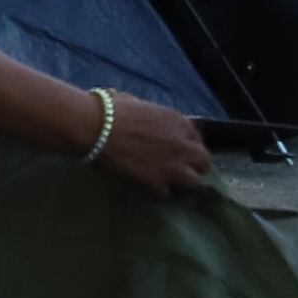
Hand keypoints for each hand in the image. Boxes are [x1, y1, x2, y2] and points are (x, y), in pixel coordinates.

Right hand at [88, 89, 213, 193]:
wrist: (93, 128)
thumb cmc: (108, 109)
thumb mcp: (136, 102)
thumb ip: (150, 114)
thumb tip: (143, 117)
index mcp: (178, 122)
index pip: (196, 137)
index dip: (185, 142)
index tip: (174, 146)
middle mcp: (183, 146)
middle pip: (204, 162)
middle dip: (193, 164)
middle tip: (176, 165)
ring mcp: (172, 167)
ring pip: (195, 182)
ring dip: (182, 181)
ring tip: (167, 180)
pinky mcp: (157, 184)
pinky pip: (167, 194)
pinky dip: (158, 191)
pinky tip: (147, 186)